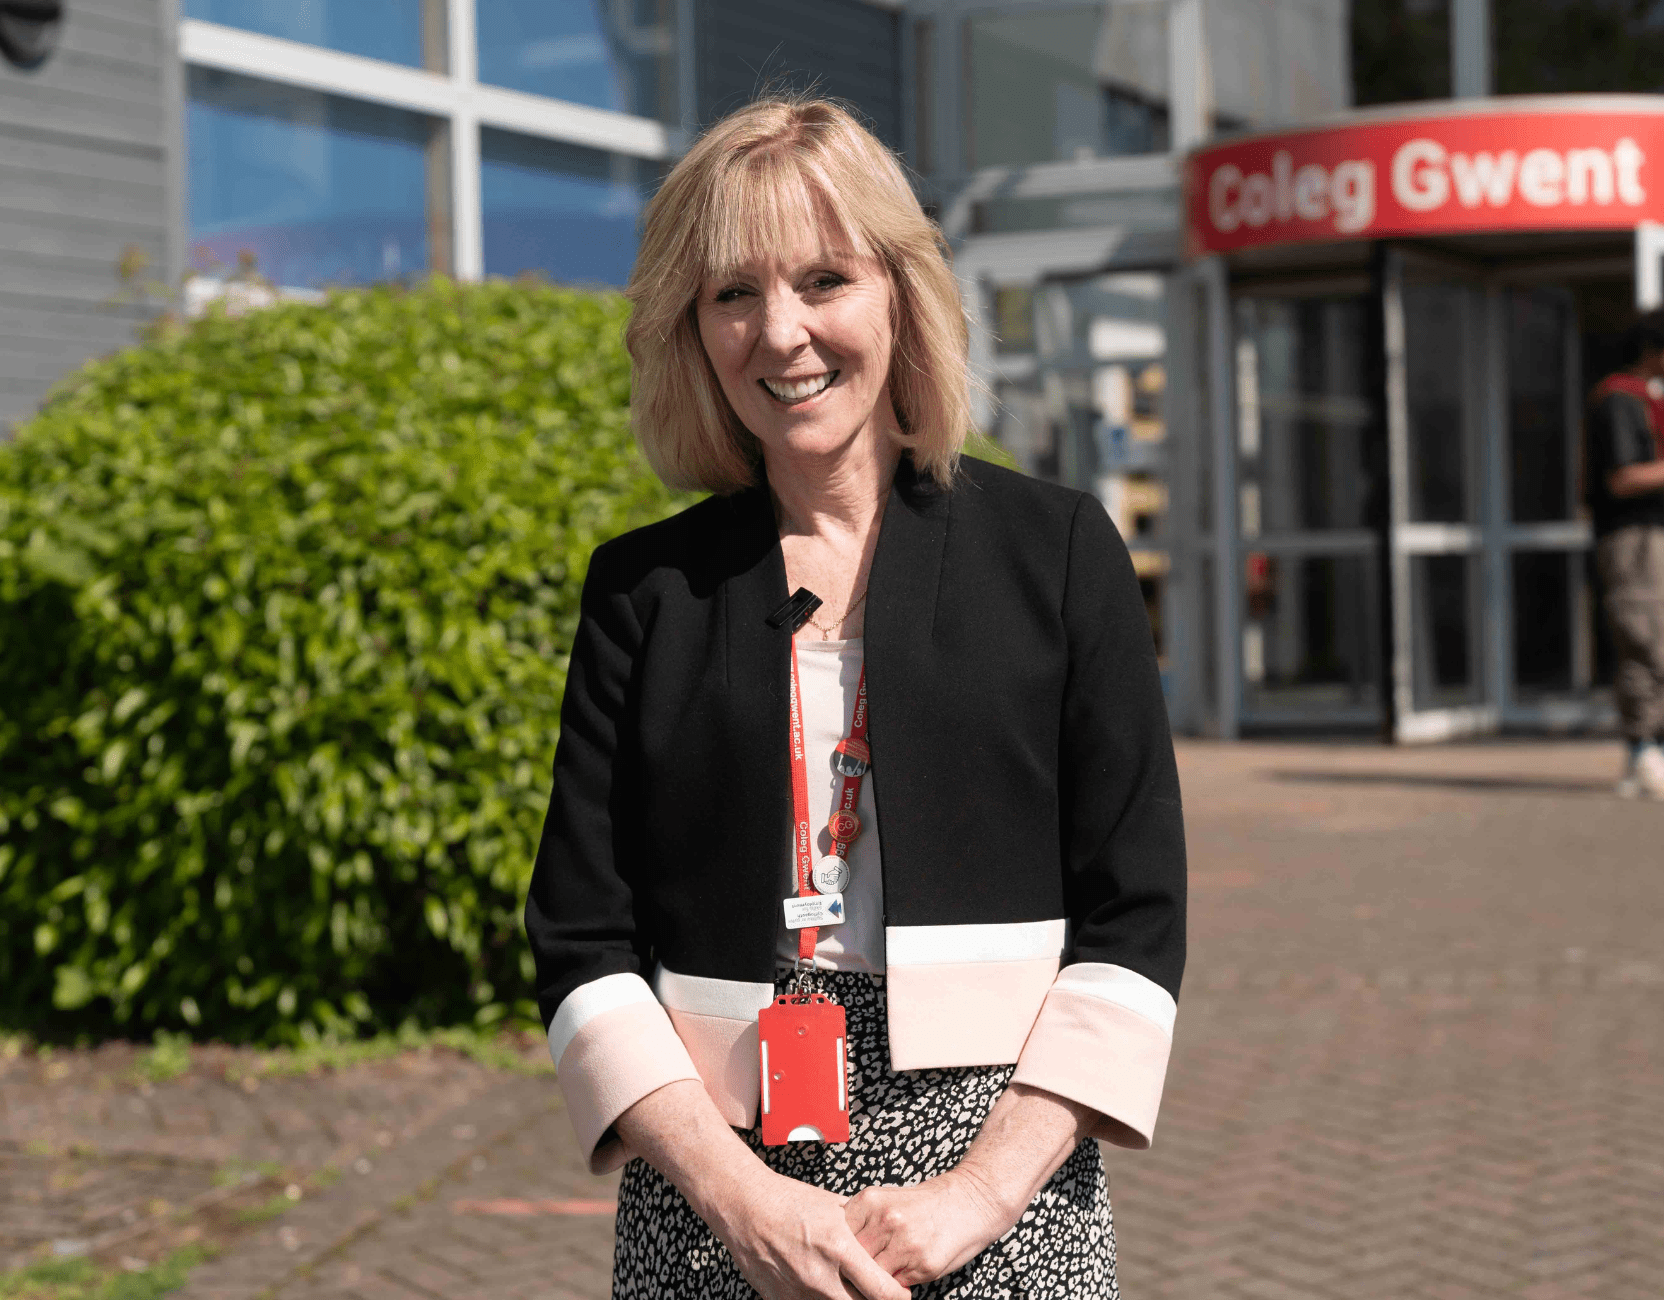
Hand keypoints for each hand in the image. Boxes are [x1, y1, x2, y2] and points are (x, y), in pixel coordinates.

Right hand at [709, 1167, 909, 1299]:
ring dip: (847, 1299)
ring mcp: (799, 1292)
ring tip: (848, 1286)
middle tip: (878, 1292)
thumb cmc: (790, 1200)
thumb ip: (860, 1230)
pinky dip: (821, 1298)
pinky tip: (823, 1284)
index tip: (902, 1293)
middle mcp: (820, 1277)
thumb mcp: (834, 1207)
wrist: (745, 1207)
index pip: (882, 1291)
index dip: (898, 1296)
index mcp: (838, 1248)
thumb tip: (883, 1245)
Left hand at [843, 1168, 1014, 1287]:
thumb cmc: (924, 1203)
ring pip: (872, 1276)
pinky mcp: (923, 1265)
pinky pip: (895, 1286)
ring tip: (883, 1269)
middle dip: (853, 1268)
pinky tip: (902, 1271)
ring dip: (873, 1279)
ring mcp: (905, 1244)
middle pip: (852, 1259)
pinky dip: (895, 1284)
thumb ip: (861, 1221)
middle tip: (856, 1270)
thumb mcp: (886, 1200)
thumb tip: (833, 1247)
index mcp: (870, 1201)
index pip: (838, 1237)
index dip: (837, 1251)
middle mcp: (886, 1221)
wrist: (969, 1201)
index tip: (837, 1257)